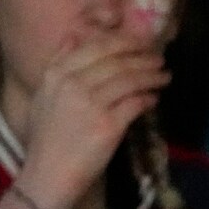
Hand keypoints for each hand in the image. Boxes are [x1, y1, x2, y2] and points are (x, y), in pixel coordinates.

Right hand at [17, 32, 170, 208]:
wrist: (49, 173)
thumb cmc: (48, 137)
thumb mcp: (44, 94)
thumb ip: (58, 63)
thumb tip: (74, 35)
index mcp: (56, 74)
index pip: (96, 47)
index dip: (123, 42)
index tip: (141, 42)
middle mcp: (73, 84)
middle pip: (116, 61)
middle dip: (142, 57)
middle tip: (159, 58)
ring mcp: (91, 104)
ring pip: (130, 80)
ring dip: (151, 76)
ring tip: (164, 76)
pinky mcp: (108, 125)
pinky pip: (135, 103)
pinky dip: (148, 98)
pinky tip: (154, 98)